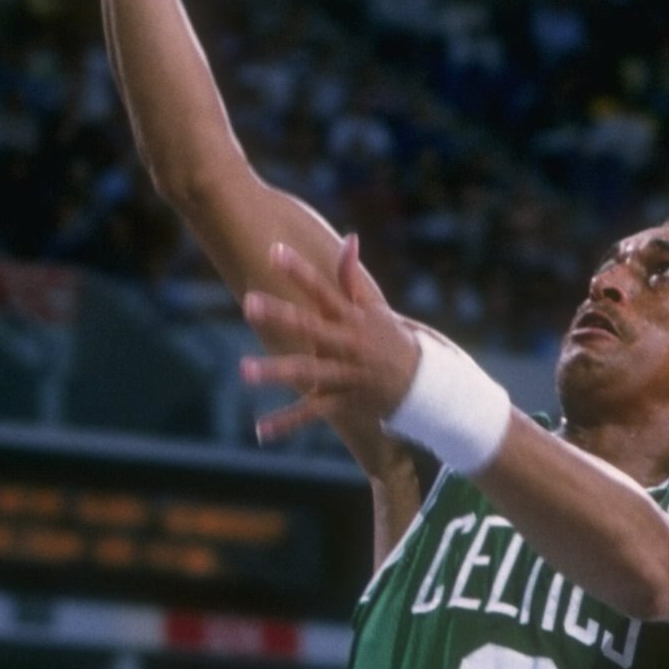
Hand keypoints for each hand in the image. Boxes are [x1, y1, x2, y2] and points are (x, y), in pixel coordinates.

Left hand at [241, 235, 421, 446]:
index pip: (323, 289)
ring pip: (307, 372)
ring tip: (244, 370)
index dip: (300, 270)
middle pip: (310, 327)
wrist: (423, 385)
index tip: (275, 251)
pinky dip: (287, 423)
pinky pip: (312, 414)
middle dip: (281, 316)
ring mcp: (344, 374)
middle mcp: (346, 344)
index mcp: (350, 317)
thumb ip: (352, 276)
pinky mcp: (342, 402)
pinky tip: (260, 431)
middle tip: (248, 303)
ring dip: (277, 371)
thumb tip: (349, 237)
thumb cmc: (388, 339)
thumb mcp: (373, 307)